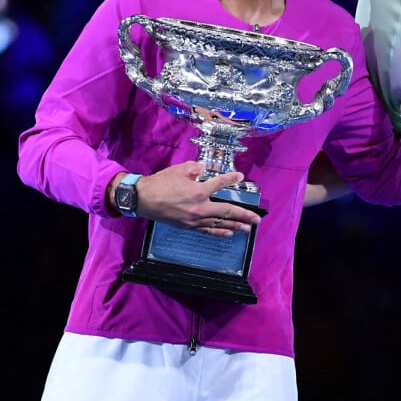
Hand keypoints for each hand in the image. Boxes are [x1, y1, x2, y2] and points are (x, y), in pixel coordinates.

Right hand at [132, 161, 261, 236]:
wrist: (143, 199)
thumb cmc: (160, 183)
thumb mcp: (179, 169)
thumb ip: (195, 168)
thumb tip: (204, 168)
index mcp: (198, 190)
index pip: (220, 183)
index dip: (231, 178)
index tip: (240, 176)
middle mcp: (200, 207)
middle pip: (227, 211)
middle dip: (244, 215)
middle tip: (257, 219)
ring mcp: (195, 219)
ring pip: (220, 223)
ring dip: (236, 226)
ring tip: (248, 229)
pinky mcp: (189, 226)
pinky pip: (208, 230)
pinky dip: (219, 232)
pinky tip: (229, 233)